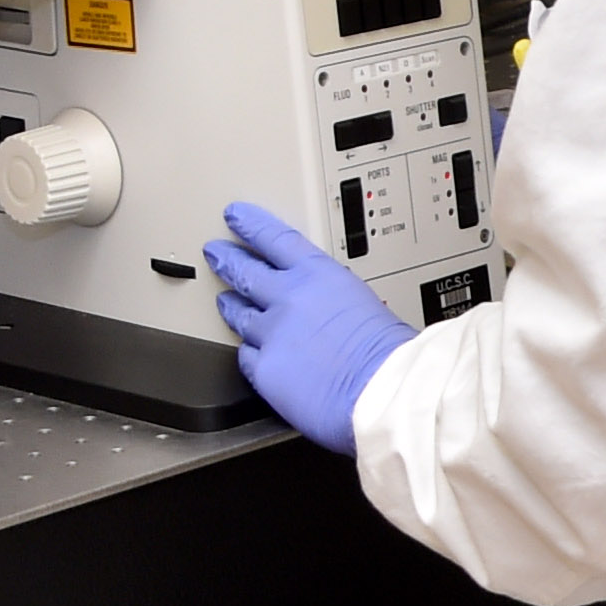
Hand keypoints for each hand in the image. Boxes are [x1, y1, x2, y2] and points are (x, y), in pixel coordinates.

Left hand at [206, 203, 414, 450]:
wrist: (382, 390)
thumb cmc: (389, 354)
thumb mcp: (368, 303)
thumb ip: (338, 301)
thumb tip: (331, 311)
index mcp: (320, 275)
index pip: (275, 239)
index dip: (250, 225)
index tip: (236, 216)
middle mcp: (289, 299)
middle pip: (245, 271)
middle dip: (227, 259)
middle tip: (216, 253)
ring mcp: (271, 333)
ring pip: (238, 314)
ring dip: (230, 306)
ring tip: (225, 301)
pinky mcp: (263, 369)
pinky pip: (245, 356)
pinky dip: (247, 352)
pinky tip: (248, 352)